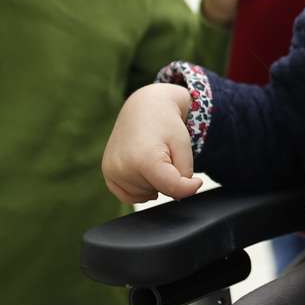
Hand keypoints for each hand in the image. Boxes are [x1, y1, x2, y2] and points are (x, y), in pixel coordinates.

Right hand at [102, 83, 201, 202]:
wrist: (143, 107)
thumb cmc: (166, 124)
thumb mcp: (184, 146)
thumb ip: (183, 175)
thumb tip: (177, 197)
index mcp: (144, 159)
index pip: (172, 188)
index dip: (189, 187)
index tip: (196, 181)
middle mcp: (123, 167)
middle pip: (159, 191)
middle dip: (168, 177)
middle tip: (165, 153)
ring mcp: (112, 171)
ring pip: (145, 195)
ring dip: (154, 183)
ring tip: (153, 156)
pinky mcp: (108, 173)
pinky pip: (129, 196)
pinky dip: (141, 189)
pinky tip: (145, 170)